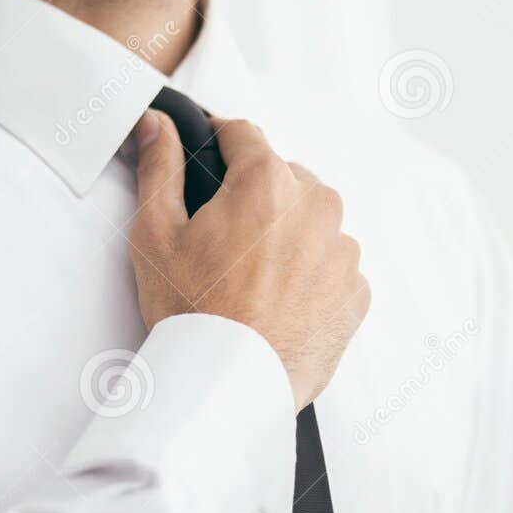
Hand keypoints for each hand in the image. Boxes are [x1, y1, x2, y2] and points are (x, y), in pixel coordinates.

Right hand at [131, 111, 369, 411]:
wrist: (231, 386)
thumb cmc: (194, 312)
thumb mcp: (156, 233)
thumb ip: (160, 167)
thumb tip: (158, 126)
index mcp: (267, 182)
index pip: (244, 135)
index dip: (220, 142)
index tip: (212, 154)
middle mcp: (316, 207)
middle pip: (282, 179)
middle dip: (254, 199)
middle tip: (222, 242)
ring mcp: (342, 251)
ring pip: (311, 222)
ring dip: (286, 237)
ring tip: (250, 279)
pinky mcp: (355, 292)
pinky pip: (332, 266)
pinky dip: (309, 276)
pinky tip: (276, 301)